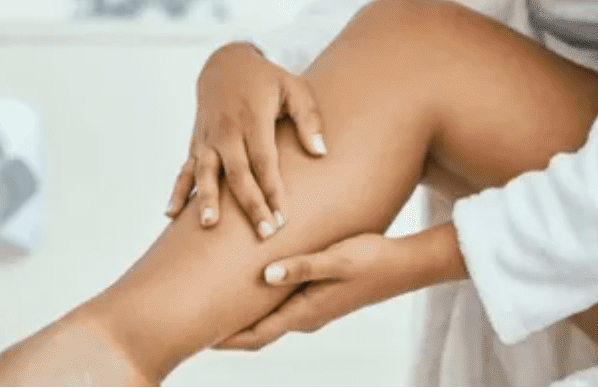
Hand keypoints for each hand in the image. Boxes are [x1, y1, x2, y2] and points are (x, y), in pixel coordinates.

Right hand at [165, 42, 327, 238]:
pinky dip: (177, 191)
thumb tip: (320, 152)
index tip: (282, 218)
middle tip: (264, 234)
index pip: (264, 160)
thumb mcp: (294, 87)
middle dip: (250, 205)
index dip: (272, 190)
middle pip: (237, 173)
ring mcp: (207, 138)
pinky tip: (170, 215)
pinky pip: (185, 169)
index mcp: (253, 117)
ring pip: (205, 172)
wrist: (225, 63)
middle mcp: (227, 130)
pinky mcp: (195, 143)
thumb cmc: (267, 80)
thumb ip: (308, 118)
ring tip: (208, 225)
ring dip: (206, 199)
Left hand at [214, 233, 413, 350]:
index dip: (224, 338)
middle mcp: (306, 316)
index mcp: (305, 312)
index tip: (195, 337)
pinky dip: (260, 304)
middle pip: (257, 333)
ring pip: (268, 320)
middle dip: (226, 331)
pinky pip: (280, 307)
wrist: (404, 266)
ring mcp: (313, 308)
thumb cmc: (371, 260)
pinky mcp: (319, 296)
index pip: (256, 335)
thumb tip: (264, 276)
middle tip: (192, 322)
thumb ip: (302, 265)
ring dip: (242, 317)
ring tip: (212, 303)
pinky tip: (251, 285)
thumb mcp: (336, 259)